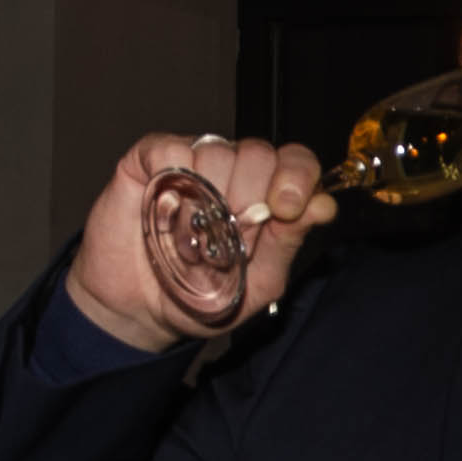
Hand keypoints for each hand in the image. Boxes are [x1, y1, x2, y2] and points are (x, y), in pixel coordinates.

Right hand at [60, 128, 328, 351]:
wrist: (137, 311)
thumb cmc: (199, 296)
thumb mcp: (256, 283)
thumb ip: (288, 242)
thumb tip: (324, 206)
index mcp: (266, 196)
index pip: (296, 162)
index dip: (297, 177)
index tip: (285, 207)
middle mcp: (233, 172)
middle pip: (260, 153)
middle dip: (248, 197)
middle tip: (225, 234)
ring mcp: (192, 161)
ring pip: (217, 151)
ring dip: (205, 200)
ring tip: (188, 236)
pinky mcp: (150, 159)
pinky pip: (171, 149)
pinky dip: (170, 181)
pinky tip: (163, 212)